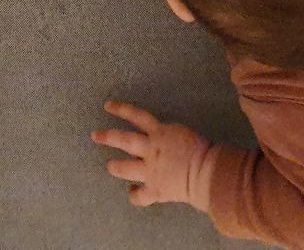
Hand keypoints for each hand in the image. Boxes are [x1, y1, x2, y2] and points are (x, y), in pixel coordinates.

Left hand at [92, 100, 209, 208]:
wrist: (208, 172)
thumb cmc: (203, 150)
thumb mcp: (183, 134)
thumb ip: (169, 136)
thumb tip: (163, 139)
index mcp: (160, 132)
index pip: (136, 116)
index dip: (121, 109)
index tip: (108, 106)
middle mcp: (151, 149)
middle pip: (123, 140)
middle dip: (107, 136)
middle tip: (95, 136)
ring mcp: (150, 170)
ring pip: (124, 168)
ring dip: (115, 167)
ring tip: (109, 166)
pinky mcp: (154, 189)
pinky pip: (140, 195)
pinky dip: (135, 195)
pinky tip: (133, 193)